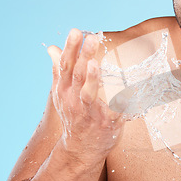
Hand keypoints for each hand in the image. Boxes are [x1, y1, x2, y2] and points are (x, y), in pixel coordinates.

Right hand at [48, 29, 123, 161]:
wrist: (80, 150)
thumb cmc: (74, 116)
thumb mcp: (61, 94)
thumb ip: (59, 70)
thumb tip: (50, 47)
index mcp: (64, 90)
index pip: (66, 66)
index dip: (70, 48)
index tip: (76, 31)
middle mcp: (74, 100)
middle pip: (78, 75)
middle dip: (84, 56)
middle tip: (91, 37)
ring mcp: (90, 113)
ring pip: (89, 94)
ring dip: (92, 79)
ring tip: (95, 63)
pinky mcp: (107, 124)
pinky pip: (116, 112)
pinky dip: (123, 103)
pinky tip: (131, 93)